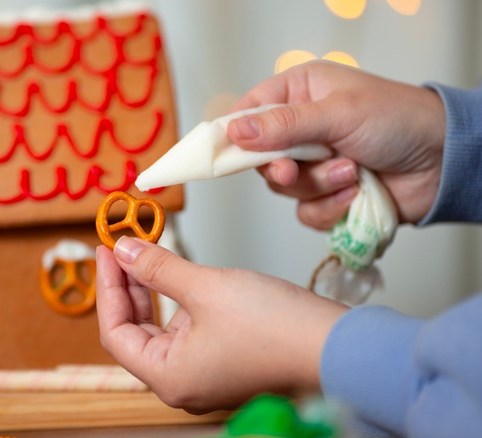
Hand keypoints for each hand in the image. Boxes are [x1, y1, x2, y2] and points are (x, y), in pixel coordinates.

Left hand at [96, 237, 347, 412]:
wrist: (340, 346)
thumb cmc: (277, 328)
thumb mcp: (206, 287)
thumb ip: (158, 268)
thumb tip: (124, 251)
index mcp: (168, 377)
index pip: (115, 333)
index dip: (107, 287)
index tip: (106, 249)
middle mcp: (182, 382)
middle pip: (135, 331)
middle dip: (127, 286)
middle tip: (121, 246)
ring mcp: (204, 372)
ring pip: (160, 328)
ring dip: (151, 289)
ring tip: (144, 250)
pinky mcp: (223, 359)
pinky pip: (186, 329)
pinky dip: (176, 299)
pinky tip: (174, 271)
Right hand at [226, 61, 444, 228]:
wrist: (445, 162)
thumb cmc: (399, 119)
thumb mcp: (337, 113)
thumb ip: (283, 125)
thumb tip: (235, 131)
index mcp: (299, 94)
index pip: (248, 113)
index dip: (234, 135)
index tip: (227, 155)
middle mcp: (302, 128)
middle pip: (261, 159)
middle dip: (284, 169)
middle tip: (295, 171)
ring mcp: (315, 163)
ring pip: (286, 189)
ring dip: (318, 186)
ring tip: (352, 172)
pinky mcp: (329, 195)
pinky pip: (307, 212)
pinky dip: (331, 207)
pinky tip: (357, 192)